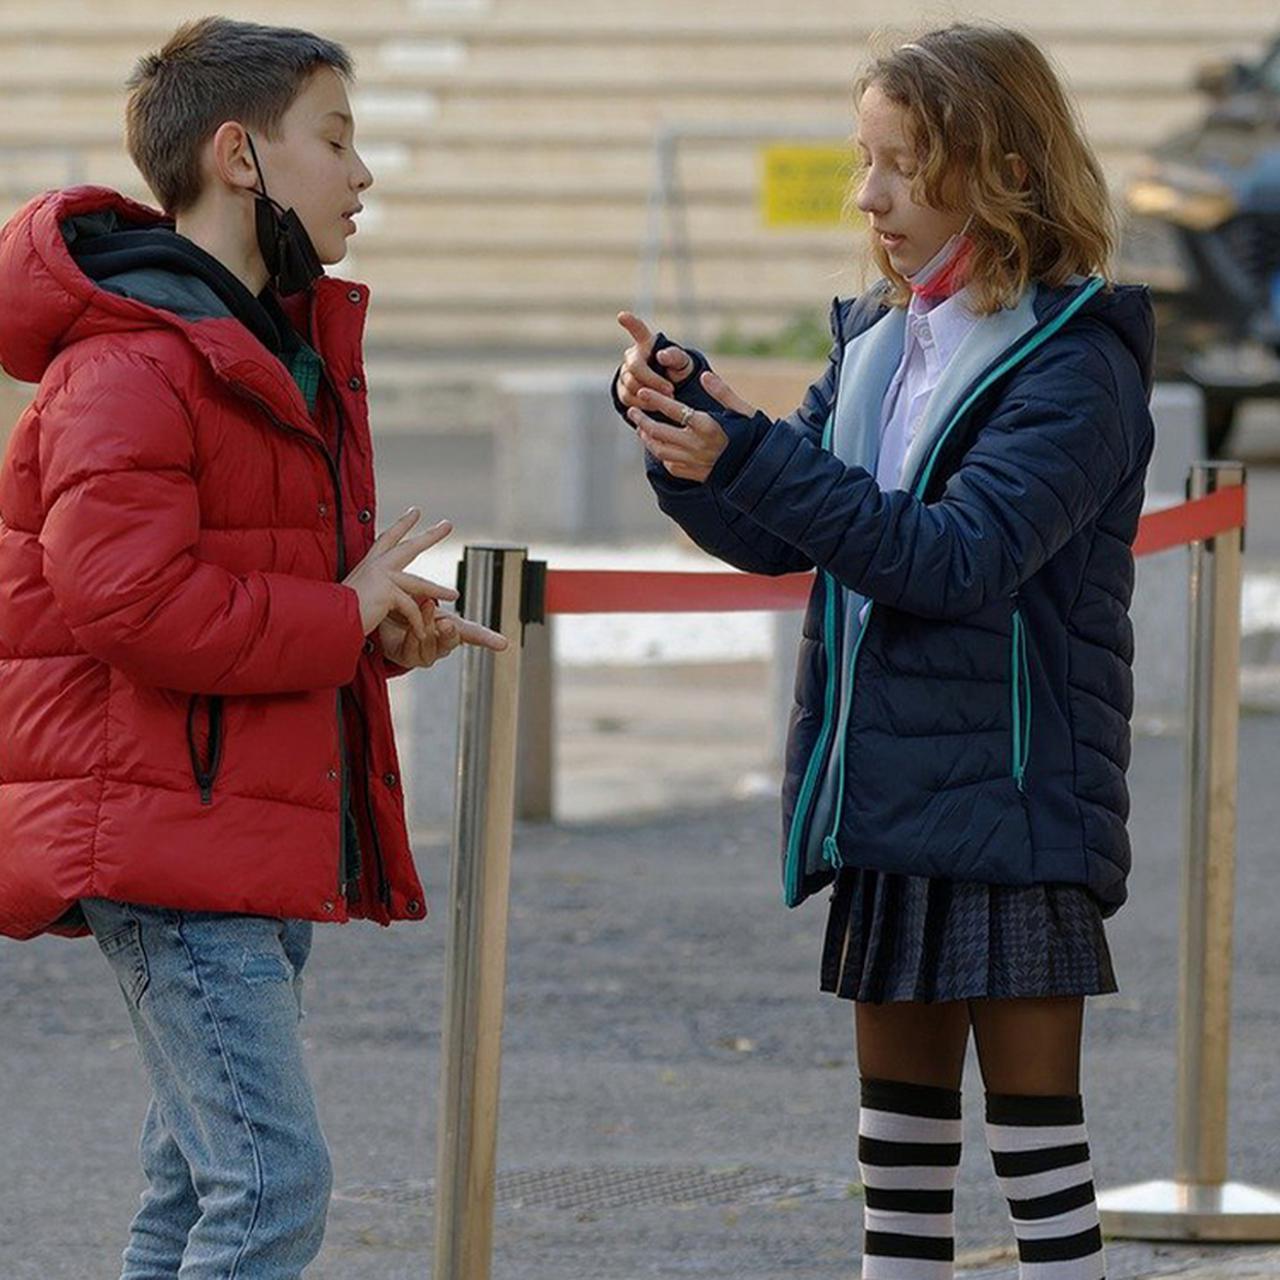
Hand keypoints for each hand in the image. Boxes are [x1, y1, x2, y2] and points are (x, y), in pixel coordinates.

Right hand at [343, 508, 457, 638]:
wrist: (325, 619)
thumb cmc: (335, 611)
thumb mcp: (354, 596)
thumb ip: (369, 591)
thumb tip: (376, 596)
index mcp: (368, 564)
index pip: (387, 538)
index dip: (402, 525)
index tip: (414, 512)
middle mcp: (375, 565)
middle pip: (409, 546)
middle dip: (430, 535)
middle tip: (448, 524)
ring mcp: (382, 576)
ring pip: (419, 583)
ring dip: (439, 589)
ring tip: (455, 594)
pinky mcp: (388, 591)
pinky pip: (411, 608)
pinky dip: (417, 623)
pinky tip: (422, 634)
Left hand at [378, 598, 508, 669]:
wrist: (377, 614)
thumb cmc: (402, 604)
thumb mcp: (419, 595)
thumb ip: (429, 596)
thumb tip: (435, 597)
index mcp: (450, 625)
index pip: (473, 633)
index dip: (488, 639)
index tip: (503, 644)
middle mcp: (440, 641)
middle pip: (453, 641)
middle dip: (450, 633)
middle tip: (445, 623)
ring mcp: (426, 652)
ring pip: (433, 646)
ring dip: (428, 627)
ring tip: (423, 608)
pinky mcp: (409, 659)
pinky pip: (415, 651)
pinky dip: (412, 637)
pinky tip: (408, 626)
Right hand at [615, 311, 694, 408]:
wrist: (669, 391)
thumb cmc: (676, 370)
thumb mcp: (683, 363)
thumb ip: (675, 356)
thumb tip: (661, 355)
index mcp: (647, 344)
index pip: (638, 330)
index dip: (630, 323)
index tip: (622, 316)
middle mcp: (632, 356)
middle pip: (635, 367)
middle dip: (653, 380)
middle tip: (671, 390)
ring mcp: (624, 373)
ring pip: (631, 385)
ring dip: (650, 394)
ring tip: (667, 398)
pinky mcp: (621, 390)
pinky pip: (628, 399)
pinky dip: (643, 404)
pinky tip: (655, 405)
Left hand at [625, 370, 759, 482]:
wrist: (760, 469)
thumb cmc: (753, 436)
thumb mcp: (743, 411)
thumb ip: (723, 392)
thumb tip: (704, 376)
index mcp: (708, 426)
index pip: (674, 409)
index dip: (655, 399)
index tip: (643, 392)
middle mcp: (697, 445)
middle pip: (659, 432)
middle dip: (641, 420)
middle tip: (632, 410)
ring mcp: (694, 462)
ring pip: (660, 450)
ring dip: (647, 438)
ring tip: (641, 428)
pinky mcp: (695, 475)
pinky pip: (670, 465)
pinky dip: (661, 454)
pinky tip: (659, 446)